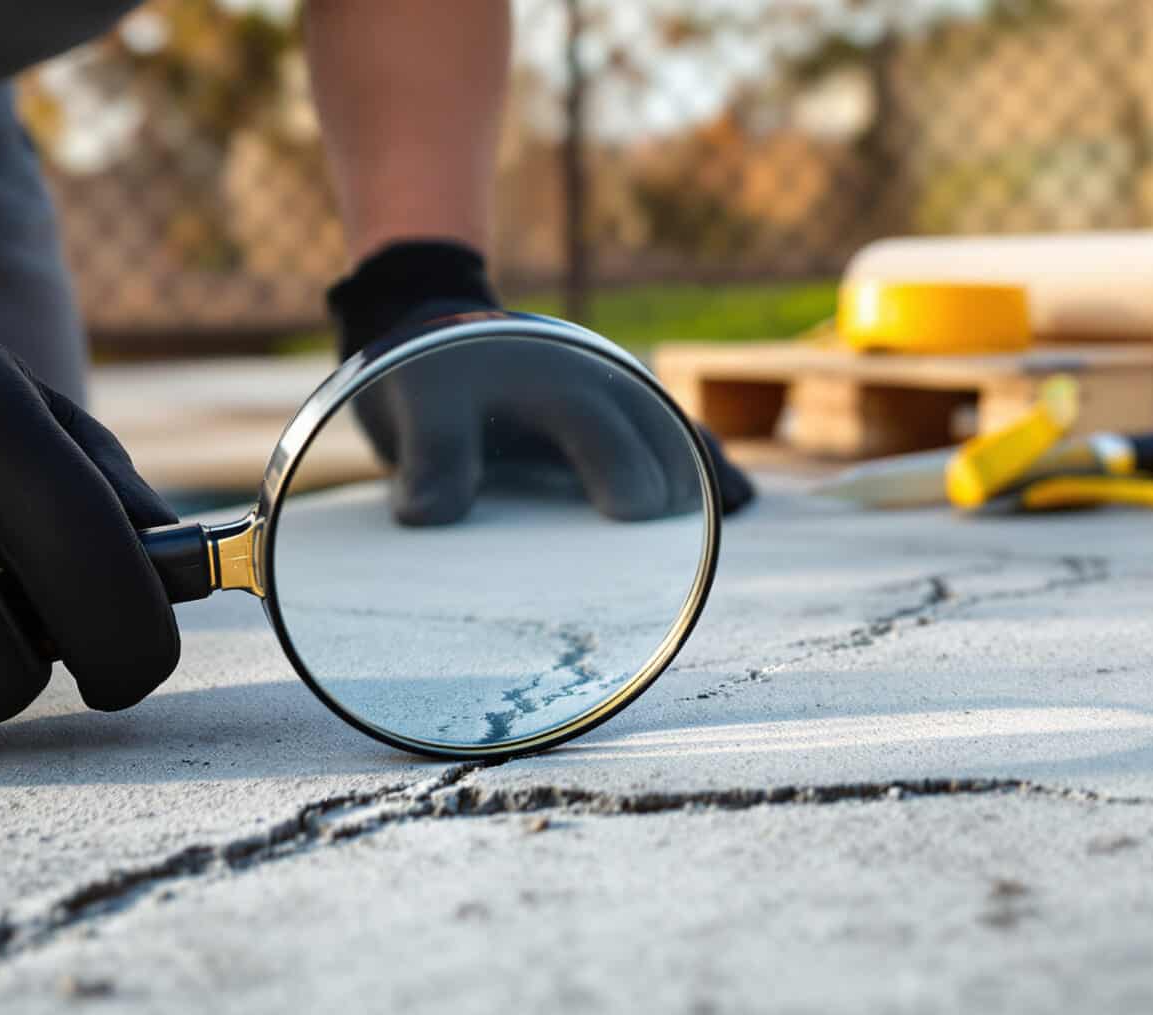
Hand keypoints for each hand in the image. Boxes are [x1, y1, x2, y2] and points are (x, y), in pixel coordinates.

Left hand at [328, 242, 754, 525]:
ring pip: (681, 432)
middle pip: (661, 432)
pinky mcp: (626, 413)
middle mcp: (604, 383)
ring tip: (733, 517)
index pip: (601, 428)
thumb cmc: (427, 380)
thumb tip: (427, 513)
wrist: (436, 332)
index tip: (635, 513)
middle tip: (692, 545)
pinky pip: (680, 435)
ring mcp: (621, 395)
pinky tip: (737, 503)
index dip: (619, 469)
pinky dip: (708, 464)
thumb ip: (429, 455)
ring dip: (707, 472)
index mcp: (556, 380)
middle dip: (679, 482)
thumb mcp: (415, 407)